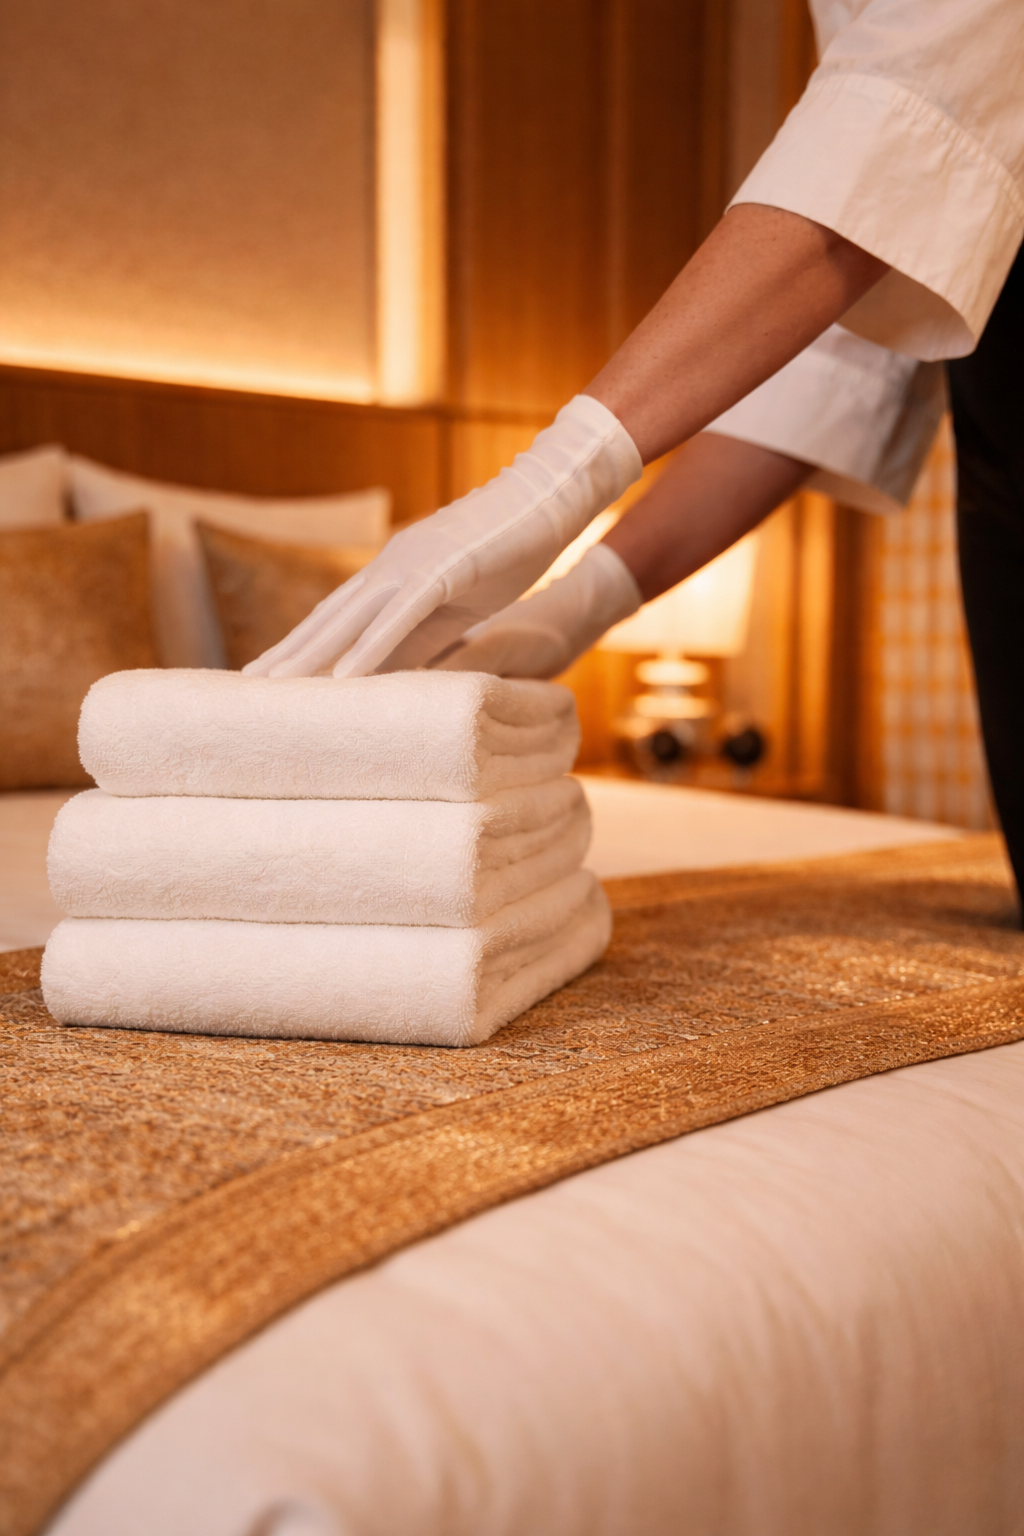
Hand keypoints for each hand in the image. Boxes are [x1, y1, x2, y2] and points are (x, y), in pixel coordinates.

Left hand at [242, 395, 640, 678]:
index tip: (269, 674)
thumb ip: (424, 633)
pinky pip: (399, 617)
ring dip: (311, 654)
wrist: (548, 501)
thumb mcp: (457, 603)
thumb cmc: (508, 551)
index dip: (300, 644)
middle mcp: (390, 567)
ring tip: (277, 687)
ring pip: (350, 618)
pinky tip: (344, 677)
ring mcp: (413, 566)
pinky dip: (369, 648)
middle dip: (288, 652)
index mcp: (392, 573)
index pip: (335, 615)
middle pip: (328, 616)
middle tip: (248, 687)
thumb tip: (395, 670)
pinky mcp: (443, 571)